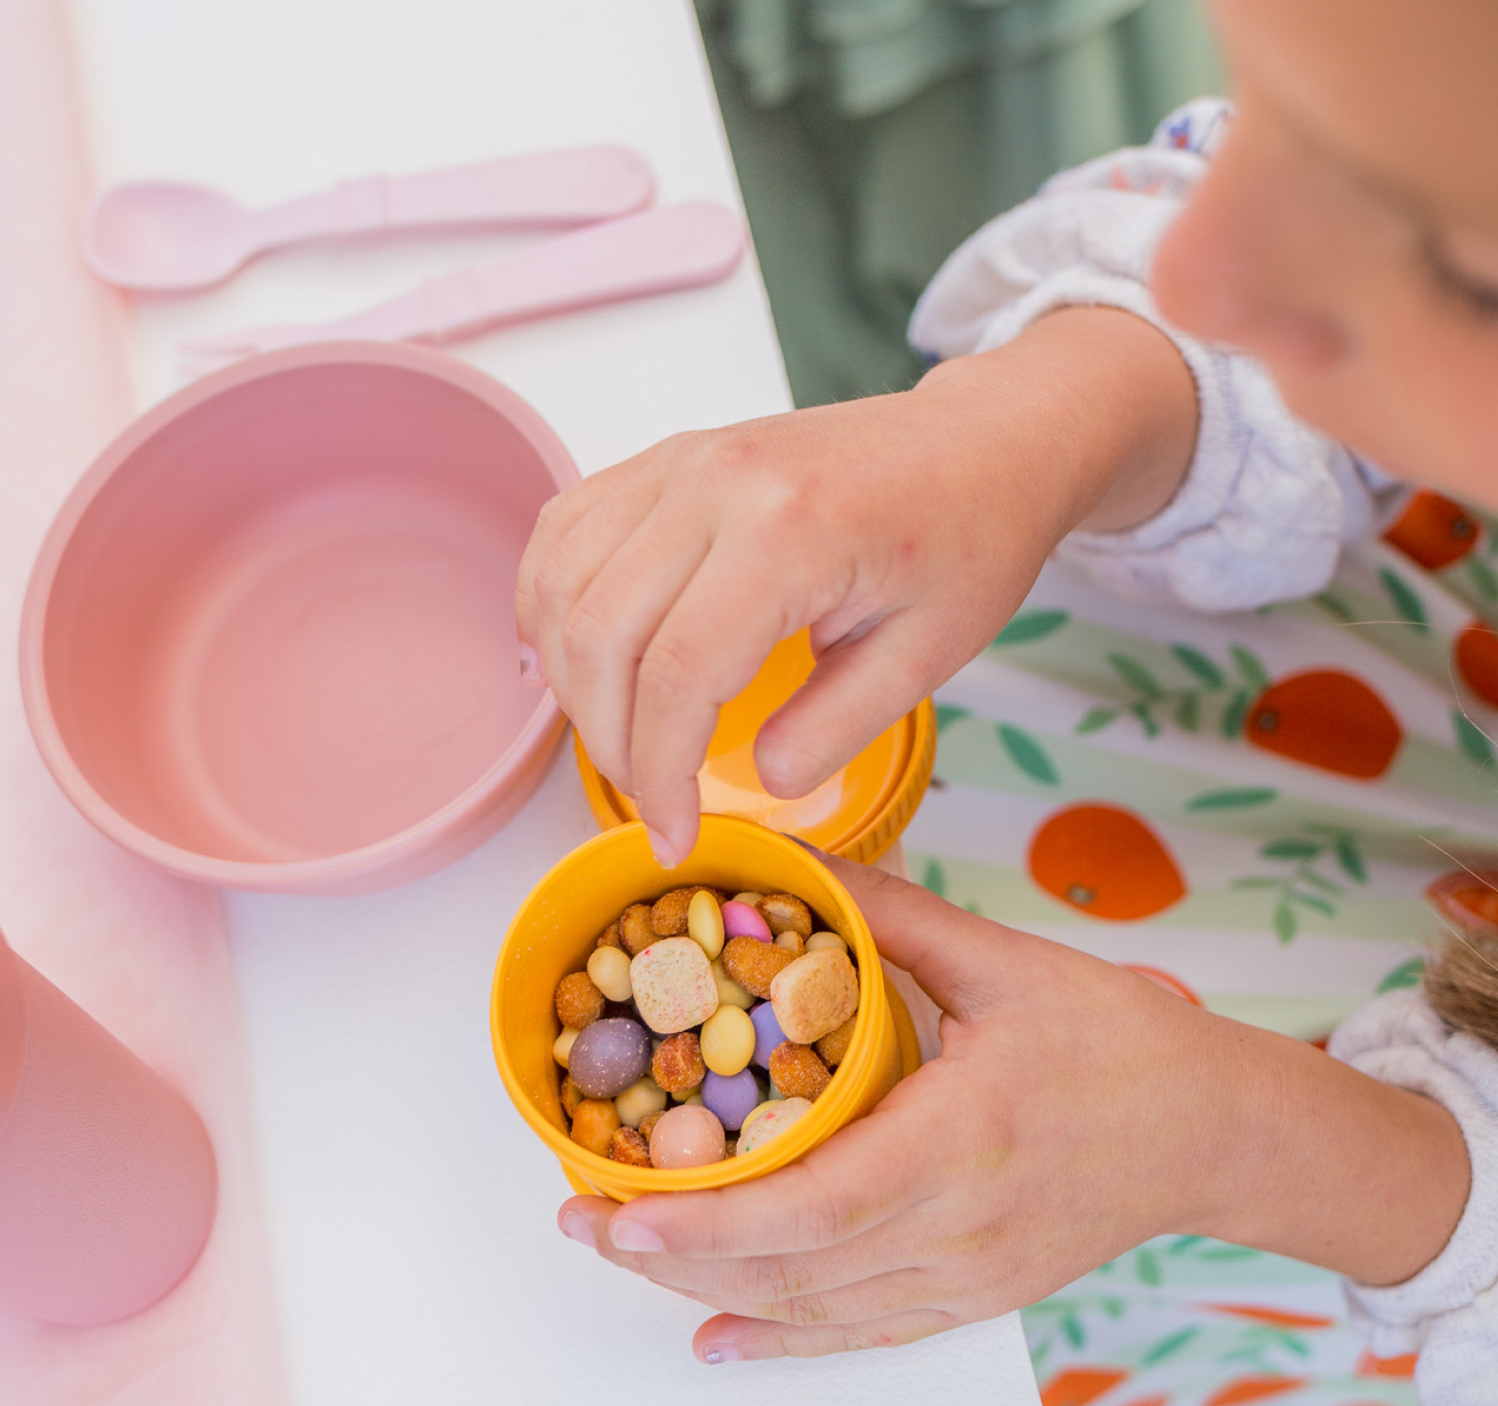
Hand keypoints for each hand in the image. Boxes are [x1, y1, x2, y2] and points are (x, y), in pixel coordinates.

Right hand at [515, 308, 1197, 864]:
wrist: (981, 442)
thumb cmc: (968, 538)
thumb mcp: (926, 656)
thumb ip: (833, 729)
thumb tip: (757, 782)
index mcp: (787, 530)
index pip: (676, 673)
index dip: (660, 774)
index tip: (676, 834)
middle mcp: (713, 481)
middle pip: (599, 633)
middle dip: (610, 742)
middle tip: (652, 800)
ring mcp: (680, 459)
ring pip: (563, 583)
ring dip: (570, 678)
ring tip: (620, 740)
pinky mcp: (666, 457)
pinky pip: (566, 532)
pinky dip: (551, 603)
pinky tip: (577, 657)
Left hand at [555, 853, 1240, 1359]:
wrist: (1214, 1130)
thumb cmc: (1119, 1040)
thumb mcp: (1004, 959)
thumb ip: (889, 913)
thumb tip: (793, 858)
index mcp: (960, 1138)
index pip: (809, 1205)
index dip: (704, 1221)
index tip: (615, 1210)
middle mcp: (958, 1227)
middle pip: (793, 1269)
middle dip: (673, 1255)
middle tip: (582, 1222)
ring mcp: (968, 1277)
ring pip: (816, 1310)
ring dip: (712, 1292)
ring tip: (630, 1259)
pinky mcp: (977, 1297)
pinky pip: (865, 1333)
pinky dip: (785, 1342)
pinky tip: (720, 1341)